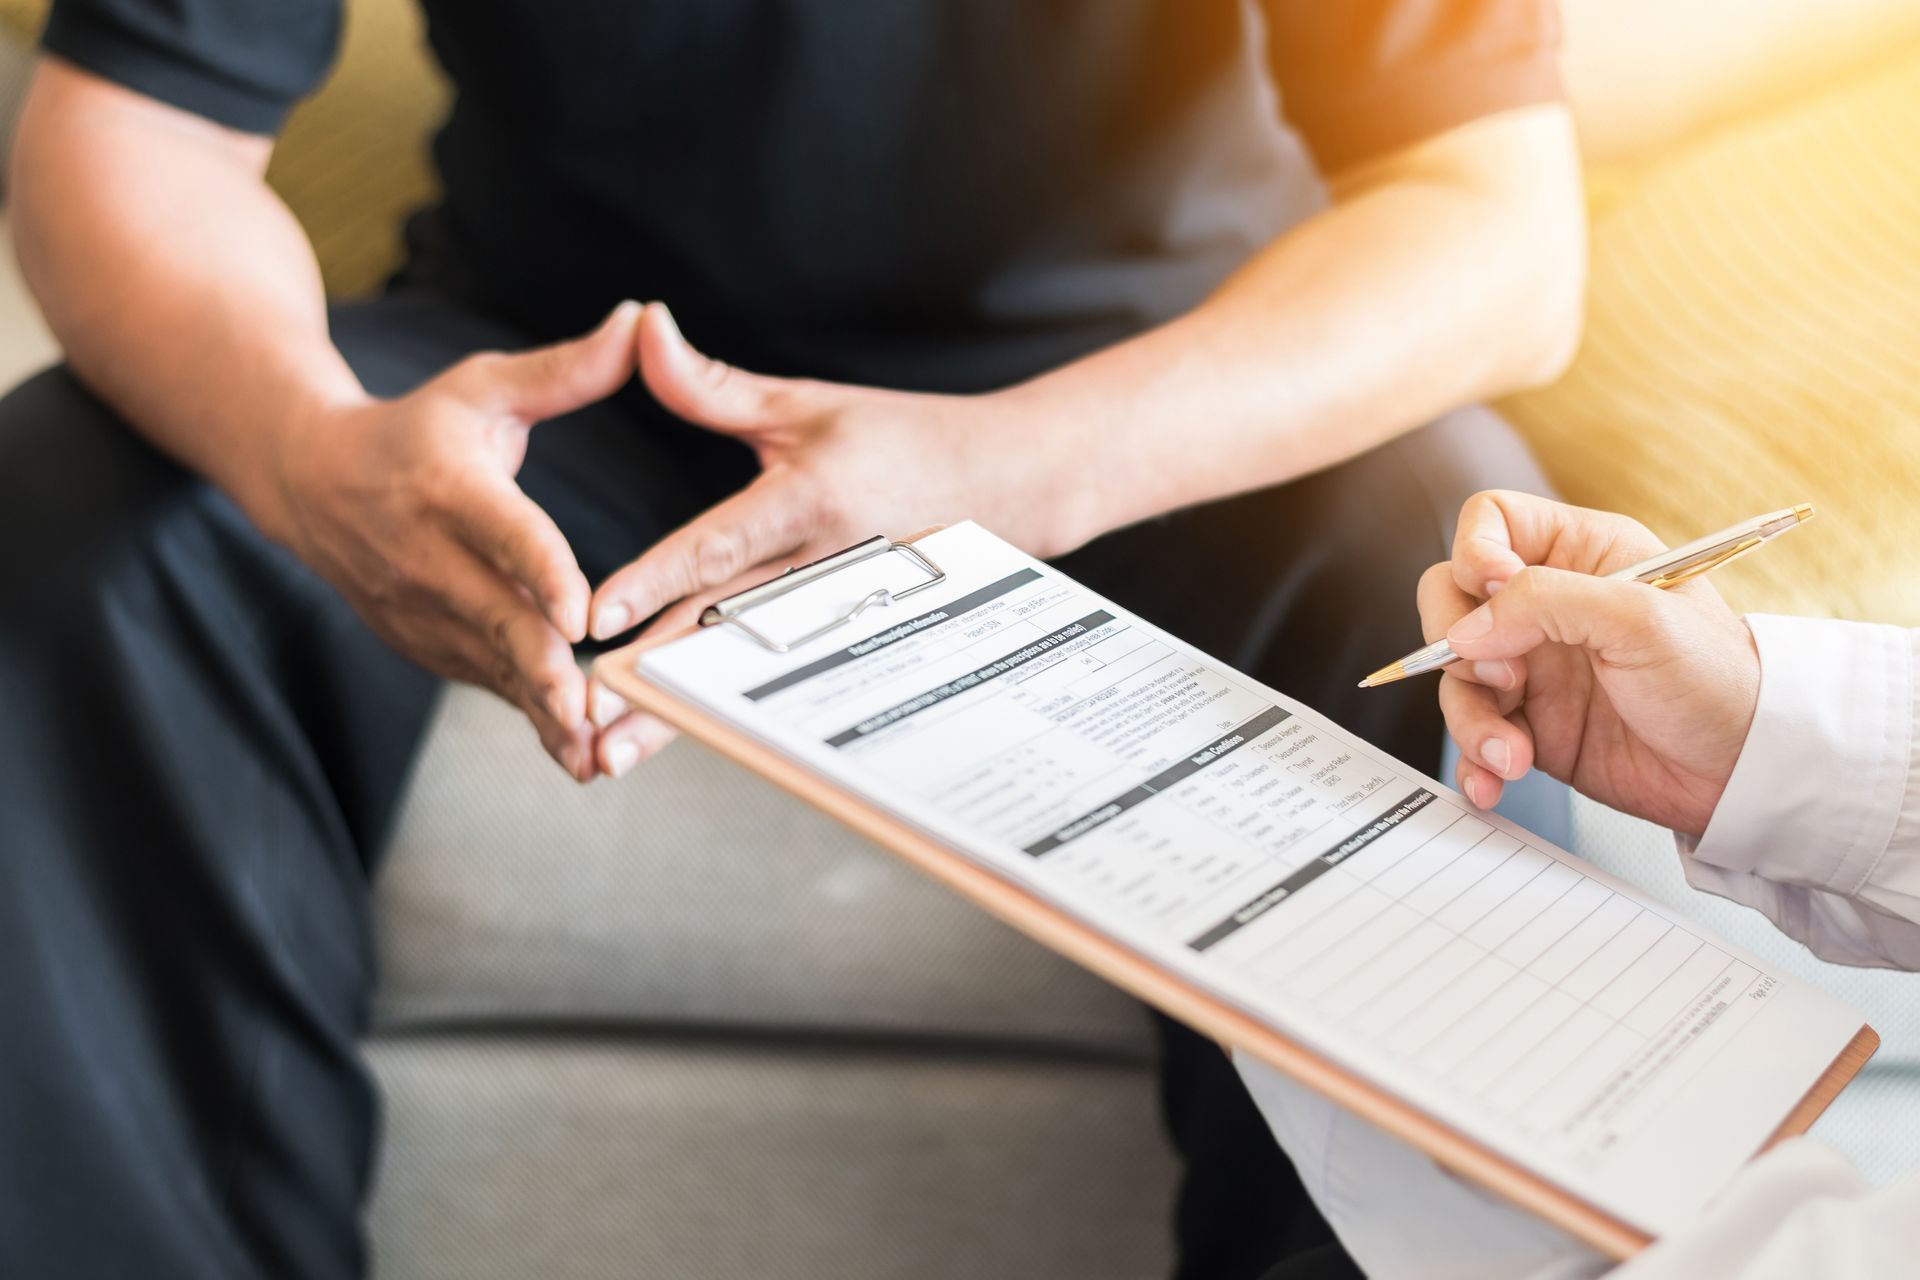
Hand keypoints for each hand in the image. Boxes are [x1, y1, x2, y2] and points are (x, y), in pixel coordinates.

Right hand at [259, 301, 644, 779]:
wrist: (312, 482)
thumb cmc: (419, 429)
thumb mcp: (485, 387)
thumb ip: (567, 370)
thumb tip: (645, 319)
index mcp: (451, 489)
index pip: (504, 532)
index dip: (541, 572)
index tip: (580, 612)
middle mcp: (429, 557)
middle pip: (496, 620)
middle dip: (544, 671)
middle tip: (591, 711)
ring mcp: (422, 611)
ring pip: (493, 667)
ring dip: (542, 712)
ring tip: (594, 756)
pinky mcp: (425, 646)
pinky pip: (484, 683)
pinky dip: (526, 715)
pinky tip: (575, 751)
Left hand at [586, 302, 1079, 775]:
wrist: (1008, 487)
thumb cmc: (901, 438)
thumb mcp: (807, 404)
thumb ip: (713, 384)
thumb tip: (642, 324)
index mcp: (807, 502)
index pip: (719, 547)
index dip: (658, 580)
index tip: (599, 616)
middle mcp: (819, 570)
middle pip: (719, 632)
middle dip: (650, 680)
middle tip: (581, 716)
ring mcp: (833, 615)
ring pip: (737, 672)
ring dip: (674, 715)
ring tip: (608, 754)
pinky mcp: (842, 639)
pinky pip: (768, 682)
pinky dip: (715, 712)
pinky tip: (665, 739)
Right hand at [1417, 491, 1761, 835]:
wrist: (1746, 770)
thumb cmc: (1717, 679)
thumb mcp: (1639, 619)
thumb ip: (1545, 603)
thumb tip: (1466, 632)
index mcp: (1582, 553)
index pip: (1491, 520)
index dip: (1475, 552)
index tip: (1494, 594)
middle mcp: (1549, 604)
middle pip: (1452, 597)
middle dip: (1458, 642)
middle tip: (1506, 676)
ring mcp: (1534, 665)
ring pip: (1455, 673)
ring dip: (1471, 718)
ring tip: (1512, 754)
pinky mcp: (1531, 722)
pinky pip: (1474, 731)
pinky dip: (1474, 759)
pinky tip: (1494, 781)